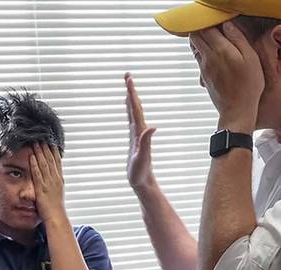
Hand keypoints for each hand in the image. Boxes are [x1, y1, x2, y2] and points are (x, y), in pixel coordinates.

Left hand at [29, 142, 67, 224]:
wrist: (56, 217)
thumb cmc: (55, 208)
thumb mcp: (57, 193)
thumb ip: (55, 184)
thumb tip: (54, 179)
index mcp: (59, 179)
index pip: (57, 161)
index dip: (54, 150)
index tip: (51, 141)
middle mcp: (55, 179)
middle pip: (50, 159)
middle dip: (46, 147)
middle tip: (42, 136)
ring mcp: (49, 183)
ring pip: (44, 164)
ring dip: (40, 152)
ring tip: (36, 142)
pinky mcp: (41, 188)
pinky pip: (38, 174)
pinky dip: (35, 164)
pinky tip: (32, 156)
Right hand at [123, 73, 158, 192]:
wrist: (143, 182)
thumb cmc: (141, 172)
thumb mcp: (143, 157)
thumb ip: (147, 142)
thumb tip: (153, 127)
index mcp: (140, 132)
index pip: (135, 109)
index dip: (131, 93)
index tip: (128, 80)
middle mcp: (140, 130)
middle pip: (135, 107)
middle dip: (131, 91)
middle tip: (127, 76)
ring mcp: (137, 135)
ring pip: (133, 112)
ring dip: (130, 99)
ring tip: (127, 89)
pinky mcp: (134, 140)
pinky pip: (131, 120)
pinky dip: (129, 111)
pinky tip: (128, 109)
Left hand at [190, 23, 263, 131]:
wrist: (237, 110)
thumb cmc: (249, 85)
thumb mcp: (251, 58)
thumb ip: (238, 39)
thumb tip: (227, 25)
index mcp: (220, 50)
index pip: (206, 28)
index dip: (210, 22)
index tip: (220, 23)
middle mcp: (208, 58)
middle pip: (195, 36)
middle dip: (202, 29)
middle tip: (215, 29)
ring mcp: (203, 68)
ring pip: (195, 47)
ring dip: (201, 40)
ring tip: (216, 41)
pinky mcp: (203, 76)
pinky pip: (199, 58)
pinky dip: (203, 52)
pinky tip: (216, 55)